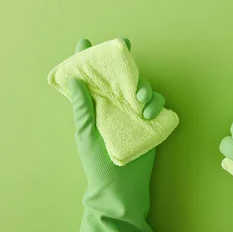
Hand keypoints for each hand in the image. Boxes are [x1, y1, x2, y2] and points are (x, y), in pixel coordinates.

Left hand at [68, 38, 165, 199]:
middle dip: (127, 66)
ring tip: (140, 103)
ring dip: (145, 89)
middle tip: (128, 65)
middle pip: (124, 76)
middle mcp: (116, 105)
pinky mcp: (151, 123)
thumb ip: (82, 107)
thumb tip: (73, 80)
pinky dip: (156, 104)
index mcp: (97, 105)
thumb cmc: (97, 162)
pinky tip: (149, 113)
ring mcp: (134, 114)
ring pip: (144, 88)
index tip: (86, 42)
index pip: (93, 77)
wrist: (119, 189)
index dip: (90, 59)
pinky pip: (158, 105)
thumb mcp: (85, 133)